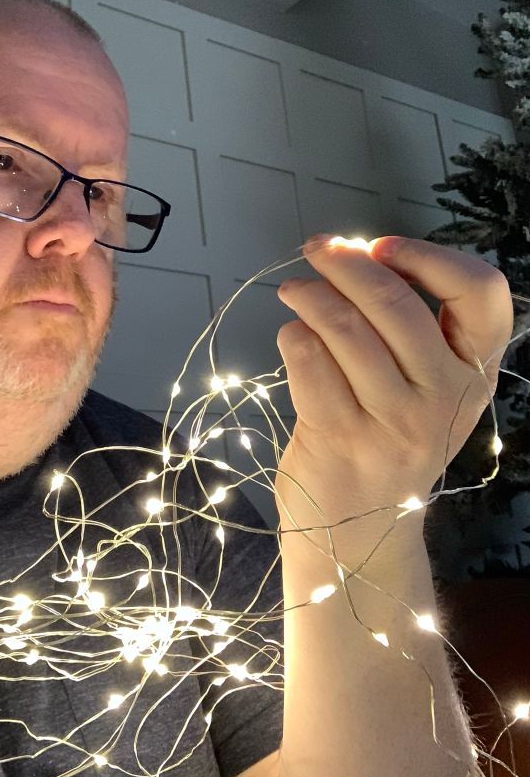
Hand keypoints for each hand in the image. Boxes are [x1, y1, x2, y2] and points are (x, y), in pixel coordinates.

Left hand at [274, 234, 514, 543]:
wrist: (358, 530)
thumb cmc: (385, 439)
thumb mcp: (424, 390)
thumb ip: (406, 326)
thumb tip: (353, 254)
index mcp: (474, 374)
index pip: (482, 294)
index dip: (430, 256)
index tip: (382, 246)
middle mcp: (444, 398)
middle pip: (394, 301)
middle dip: (345, 263)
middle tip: (317, 249)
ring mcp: (393, 424)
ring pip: (344, 327)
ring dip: (310, 295)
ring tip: (295, 292)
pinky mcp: (341, 439)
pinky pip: (308, 360)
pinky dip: (293, 336)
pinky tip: (293, 337)